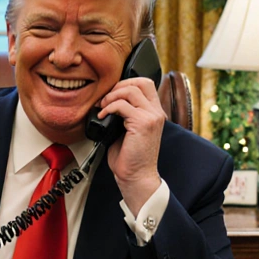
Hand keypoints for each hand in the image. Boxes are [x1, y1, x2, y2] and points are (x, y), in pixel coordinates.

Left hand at [96, 75, 164, 214]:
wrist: (136, 177)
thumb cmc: (130, 158)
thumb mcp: (128, 130)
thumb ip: (125, 113)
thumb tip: (107, 100)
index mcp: (154, 112)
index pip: (145, 83)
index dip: (126, 83)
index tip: (111, 93)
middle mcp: (156, 113)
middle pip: (140, 82)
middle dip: (118, 86)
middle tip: (105, 99)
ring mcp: (151, 117)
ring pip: (130, 90)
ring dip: (112, 96)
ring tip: (102, 107)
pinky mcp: (142, 124)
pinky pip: (122, 105)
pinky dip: (109, 108)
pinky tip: (103, 116)